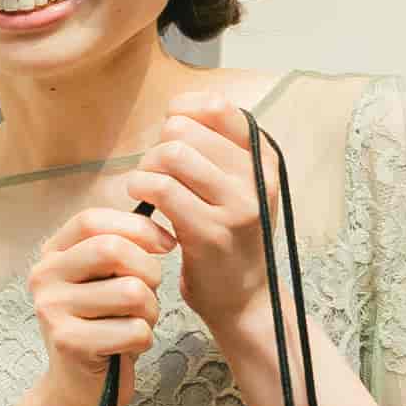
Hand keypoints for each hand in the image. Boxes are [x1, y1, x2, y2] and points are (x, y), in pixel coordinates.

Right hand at [27, 202, 170, 375]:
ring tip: (136, 322)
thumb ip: (120, 248)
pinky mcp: (68, 342)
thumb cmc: (103, 325)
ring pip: (131, 292)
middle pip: (112, 249)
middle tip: (150, 292)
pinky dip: (143, 340)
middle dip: (149, 271)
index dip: (137, 227)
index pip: (92, 220)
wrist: (79, 386)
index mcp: (52, 255)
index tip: (166, 244)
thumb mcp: (106, 279)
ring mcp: (51, 310)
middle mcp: (43, 277)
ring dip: (150, 310)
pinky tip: (126, 346)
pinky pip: (133, 329)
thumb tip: (163, 231)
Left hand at [123, 94, 271, 337]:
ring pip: (171, 154)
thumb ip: (216, 148)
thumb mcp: (238, 187)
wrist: (244, 298)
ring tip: (148, 190)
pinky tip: (142, 202)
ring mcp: (237, 206)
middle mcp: (258, 178)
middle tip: (156, 174)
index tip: (170, 137)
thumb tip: (176, 111)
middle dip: (157, 147)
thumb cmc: (229, 237)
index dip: (182, 112)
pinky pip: (161, 188)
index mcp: (265, 160)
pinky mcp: (210, 232)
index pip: (218, 108)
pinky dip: (140, 188)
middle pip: (184, 129)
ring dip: (146, 169)